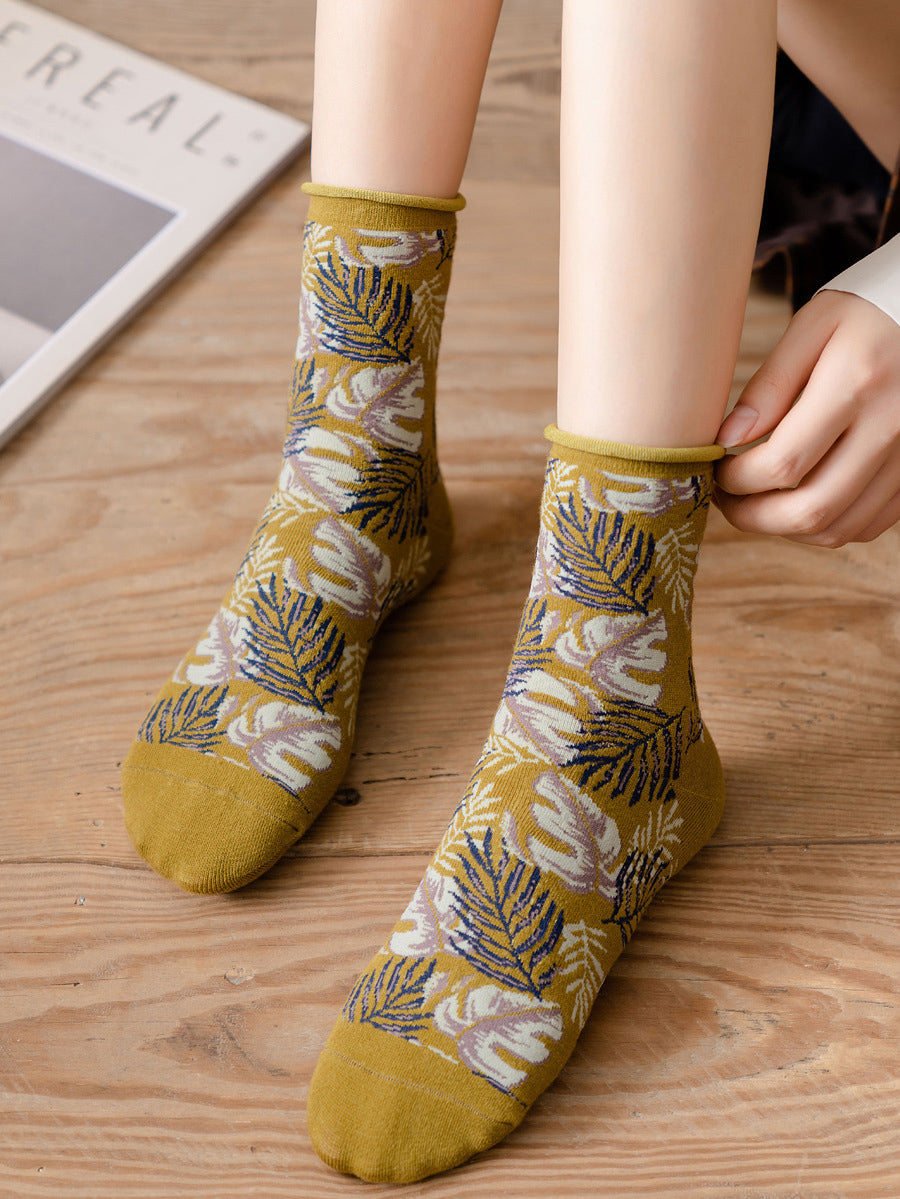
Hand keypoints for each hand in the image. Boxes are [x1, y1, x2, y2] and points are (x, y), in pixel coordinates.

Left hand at [713, 289, 899, 546]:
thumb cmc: (867, 313)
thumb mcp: (814, 326)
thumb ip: (769, 386)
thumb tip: (726, 441)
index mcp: (856, 385)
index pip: (783, 463)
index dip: (737, 480)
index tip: (716, 470)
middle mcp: (889, 428)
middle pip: (810, 509)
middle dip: (754, 517)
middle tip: (727, 500)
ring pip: (838, 528)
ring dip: (785, 529)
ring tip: (756, 504)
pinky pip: (866, 526)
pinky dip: (825, 526)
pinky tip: (798, 501)